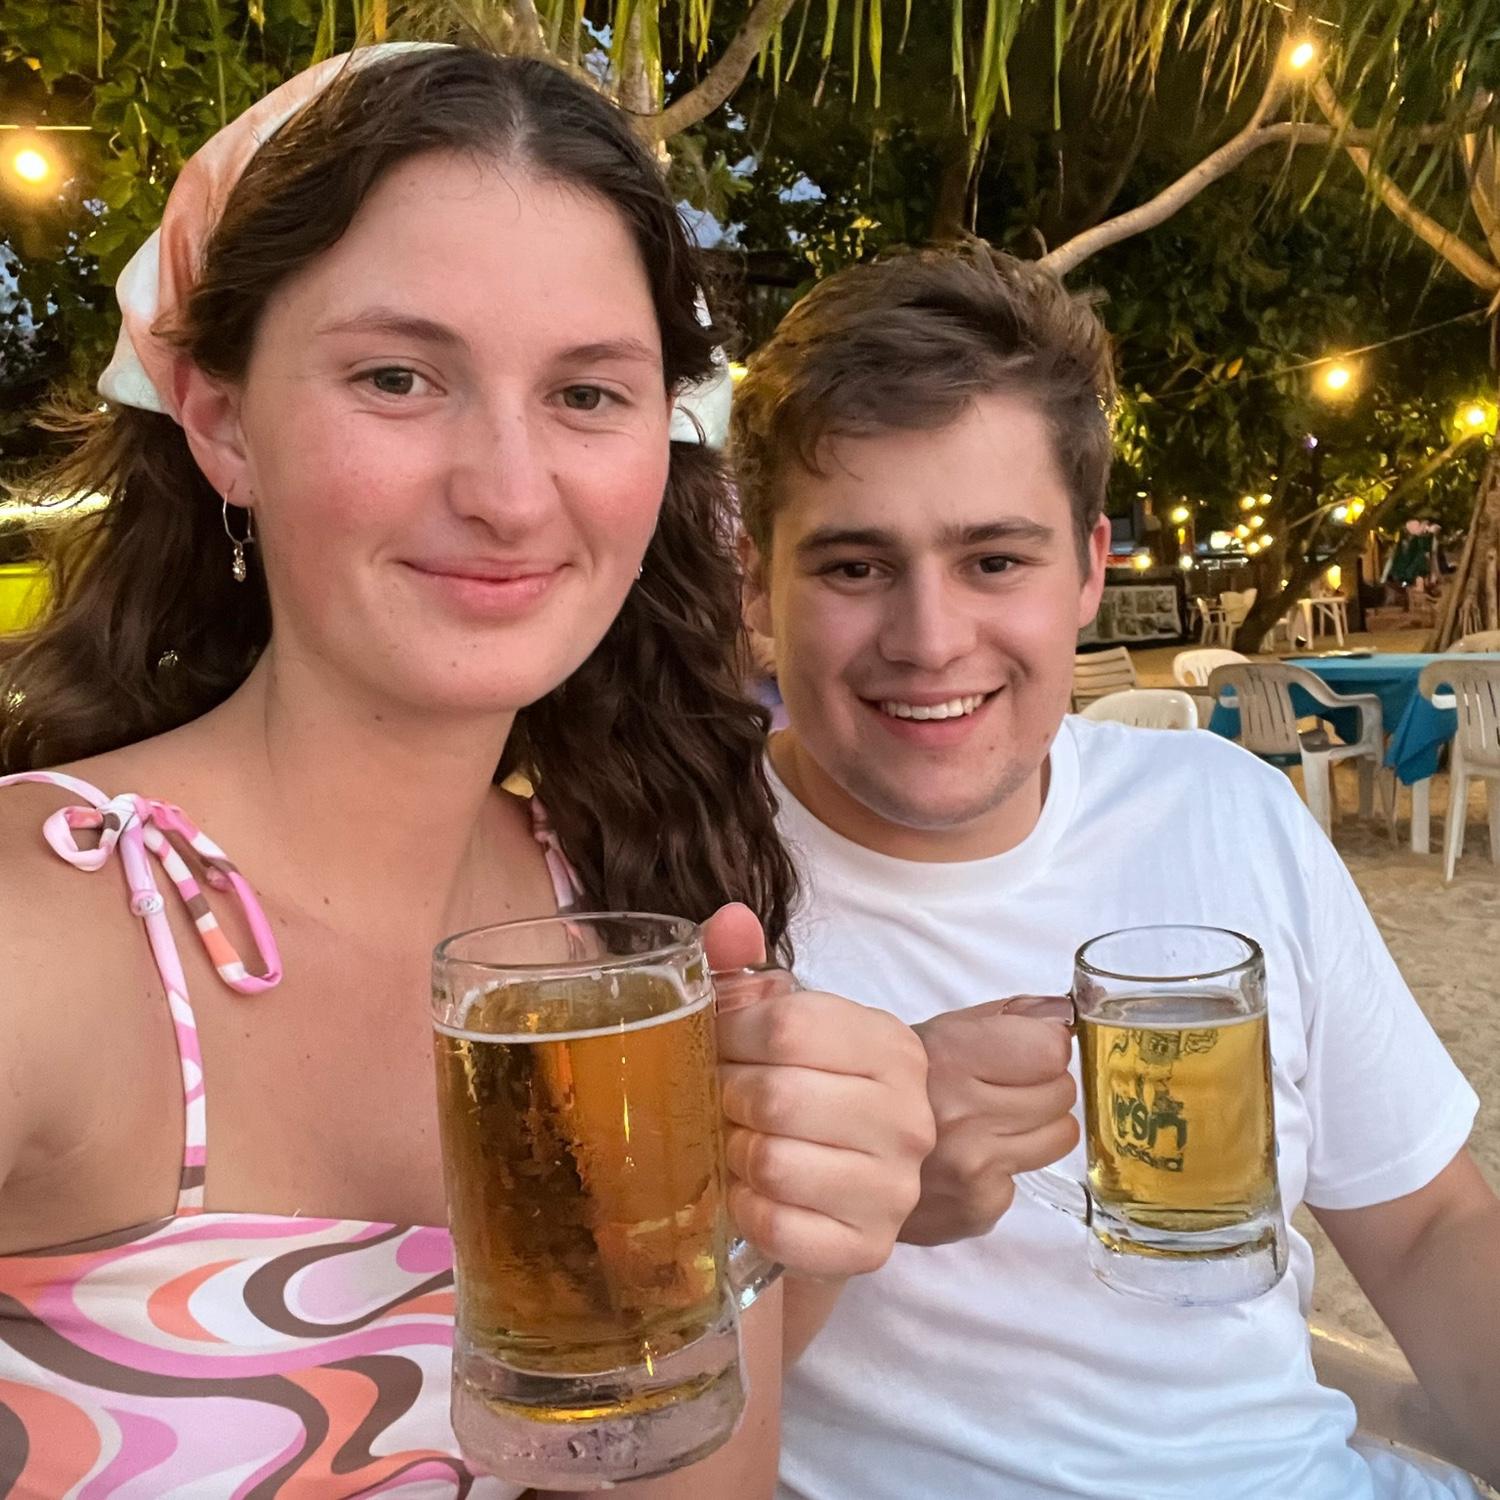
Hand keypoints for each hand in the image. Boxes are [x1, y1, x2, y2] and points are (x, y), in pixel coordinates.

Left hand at [702, 903, 934, 1279]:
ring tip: (736, 1144)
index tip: (717, 1048)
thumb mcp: (776, 1021)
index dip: (729, 1037)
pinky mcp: (869, 1248)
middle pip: (775, 1098)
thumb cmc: (797, 1088)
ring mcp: (896, 1188)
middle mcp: (908, 1116)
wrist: (834, 1185)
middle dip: (726, 1099)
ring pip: (772, 1164)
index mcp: (890, 1044)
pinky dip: (745, 1210)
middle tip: (720, 1101)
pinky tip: (749, 1194)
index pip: (786, 1027)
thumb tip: (728, 921)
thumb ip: (742, 965)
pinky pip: (777, 1227)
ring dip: (733, 1155)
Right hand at [902, 997, 1078, 1245]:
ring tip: (994, 1121)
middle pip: (1060, 1092)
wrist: (842, 1152)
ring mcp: (972, 1167)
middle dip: (1041, 1085)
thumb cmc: (901, 1085)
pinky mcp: (977, 1208)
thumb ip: (1008, 1016)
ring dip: (1036, 1126)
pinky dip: (1007, 1166)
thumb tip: (1063, 1015)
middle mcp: (962, 1114)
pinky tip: (972, 1158)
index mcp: (952, 1057)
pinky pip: (1026, 1176)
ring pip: (1060, 1135)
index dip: (1043, 1046)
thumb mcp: (942, 1031)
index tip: (1024, 1050)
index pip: (1050, 1050)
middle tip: (1003, 1088)